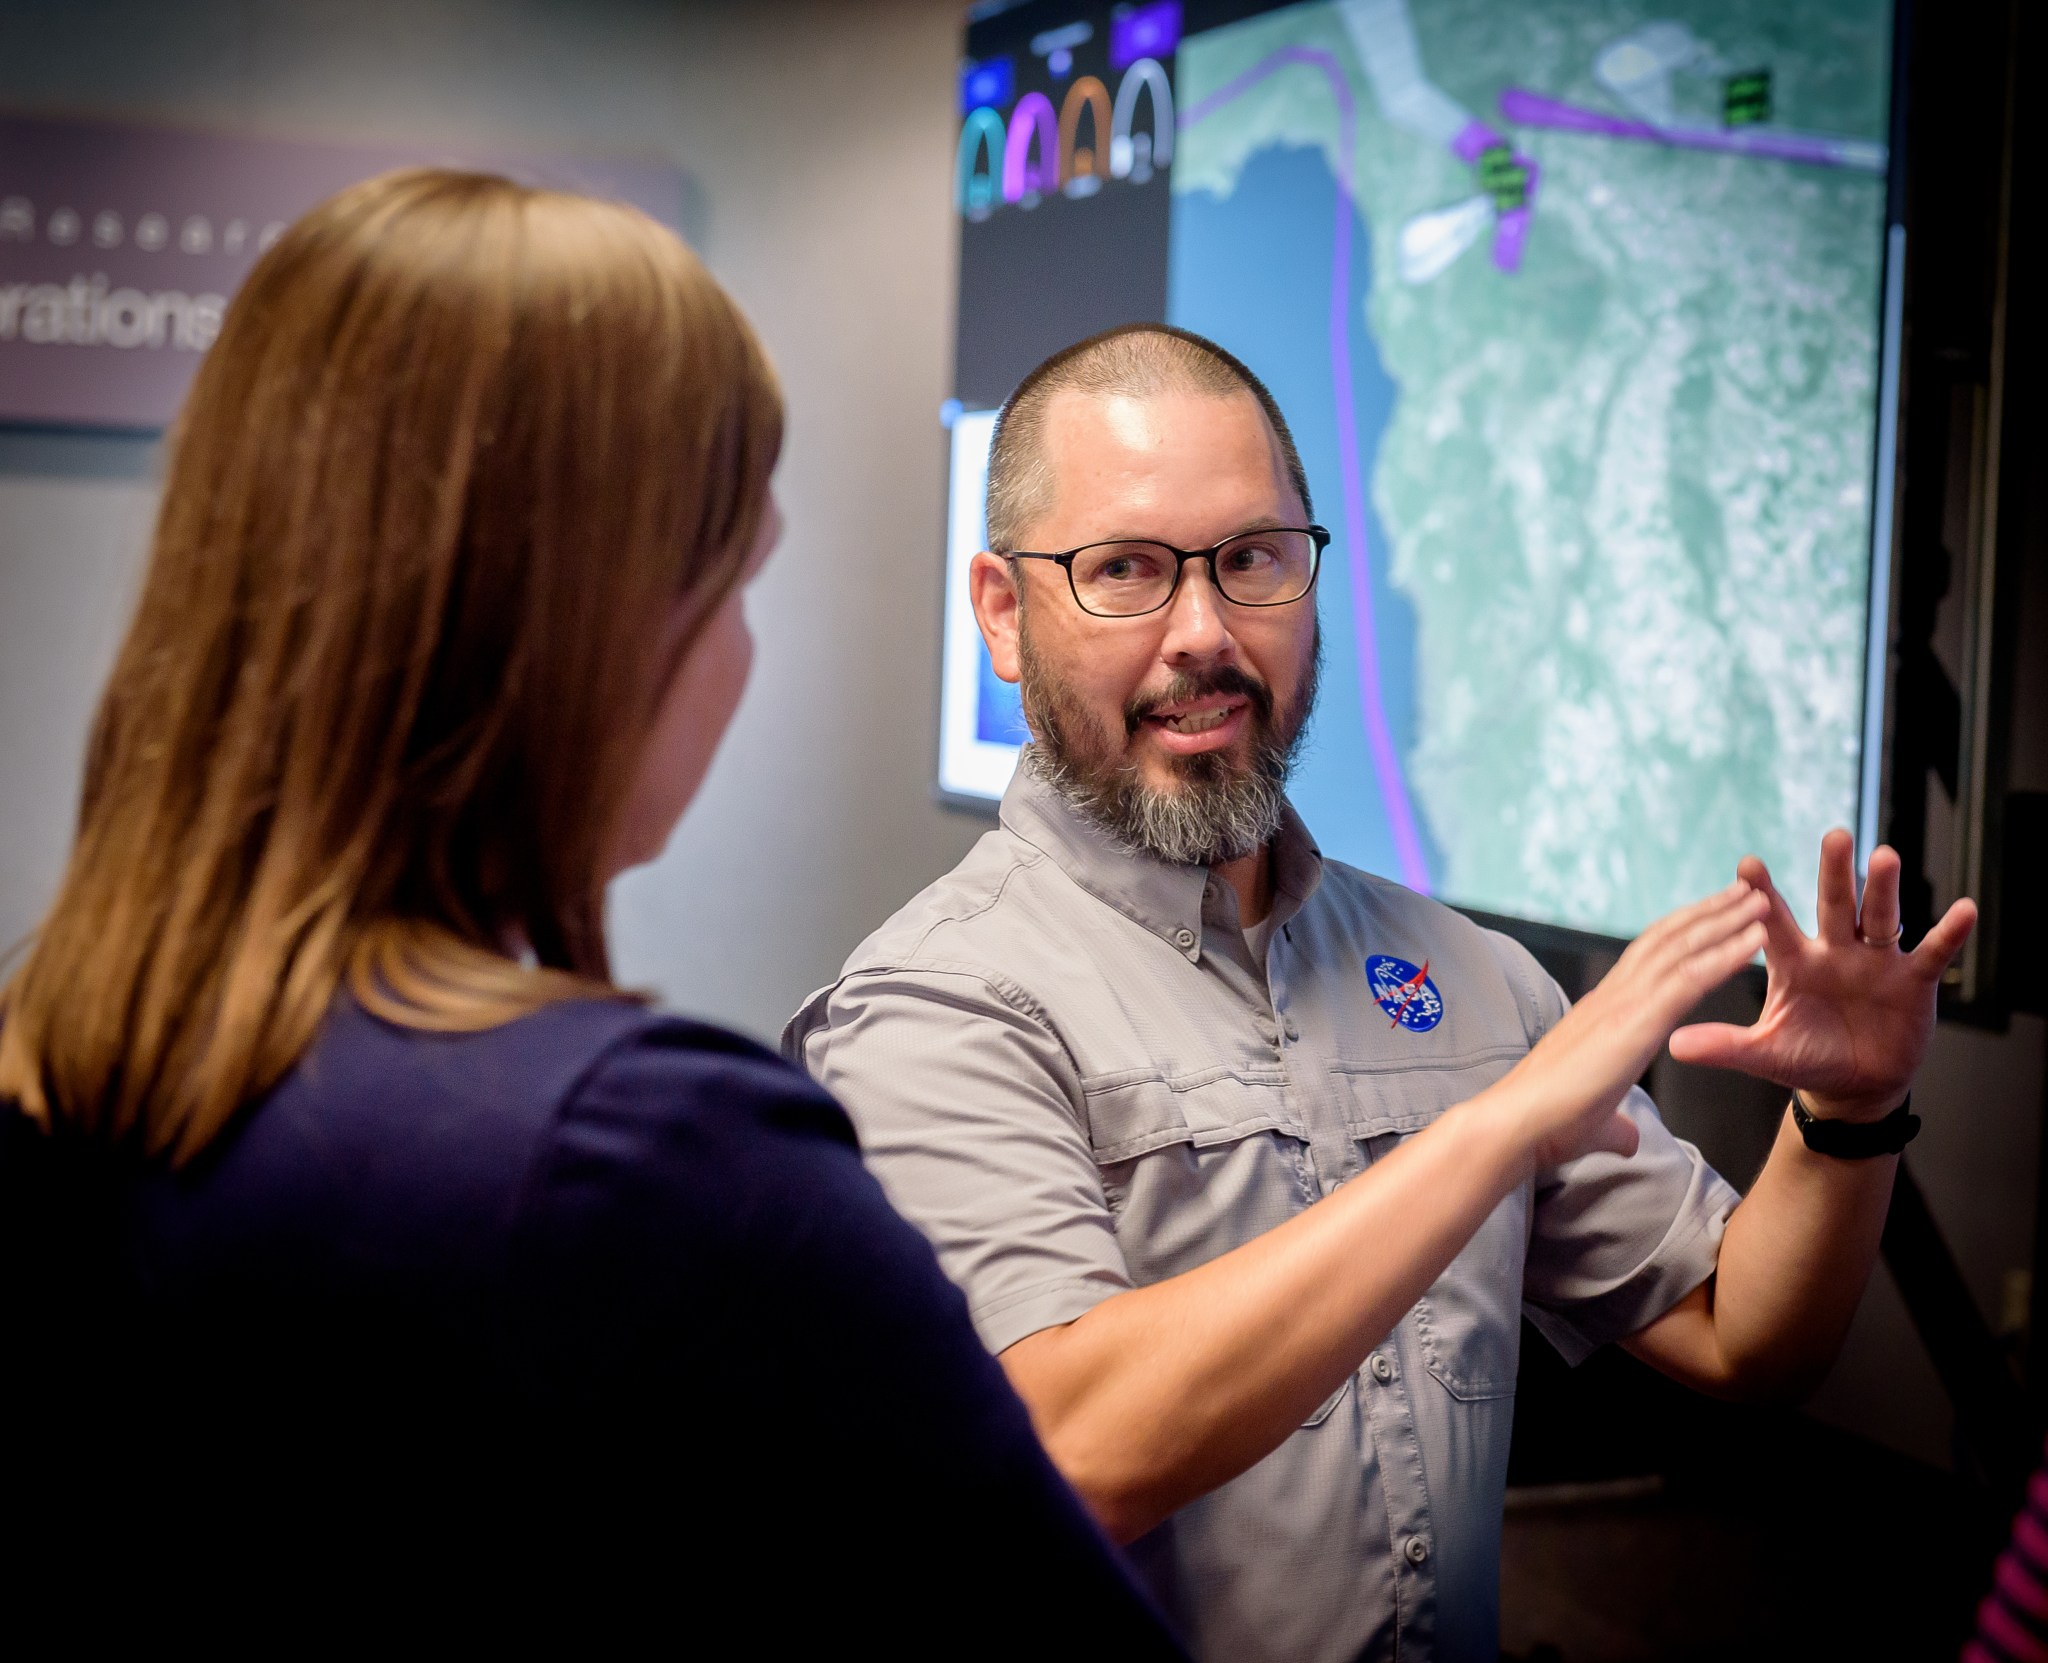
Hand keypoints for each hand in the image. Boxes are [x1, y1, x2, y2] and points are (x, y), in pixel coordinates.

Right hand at [1483, 880, 1770, 1170]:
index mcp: (1601, 1011)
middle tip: (1743, 888)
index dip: (1680, 934)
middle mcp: (1611, 996)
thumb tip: (1628, 1139)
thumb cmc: (1545, 1125)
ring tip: (1759, 897)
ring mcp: (1622, 1004)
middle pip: (1665, 940)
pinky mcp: (1635, 1022)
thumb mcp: (1593, 1122)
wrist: (1517, 1123)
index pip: (1645, 959)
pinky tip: (1756, 939)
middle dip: (1706, 912)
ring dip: (1724, 920)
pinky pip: (1690, 980)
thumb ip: (1616, 1125)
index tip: (1710, 915)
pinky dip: (1725, 955)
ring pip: (1681, 949)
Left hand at [1668, 831, 1975, 1121]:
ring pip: (1880, 917)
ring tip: (1885, 856)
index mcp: (1794, 961)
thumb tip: (1673, 1044)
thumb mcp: (1765, 1053)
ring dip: (1884, 889)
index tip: (1745, 863)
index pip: (1773, 922)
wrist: (1853, 1084)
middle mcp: (1835, 950)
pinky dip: (1950, 933)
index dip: (1761, 895)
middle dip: (1834, 871)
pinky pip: (1934, 952)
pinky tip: (1963, 909)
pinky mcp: (1913, 980)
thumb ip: (1726, 1045)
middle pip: (1834, 904)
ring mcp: (1876, 961)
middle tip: (1834, 835)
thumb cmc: (1805, 1057)